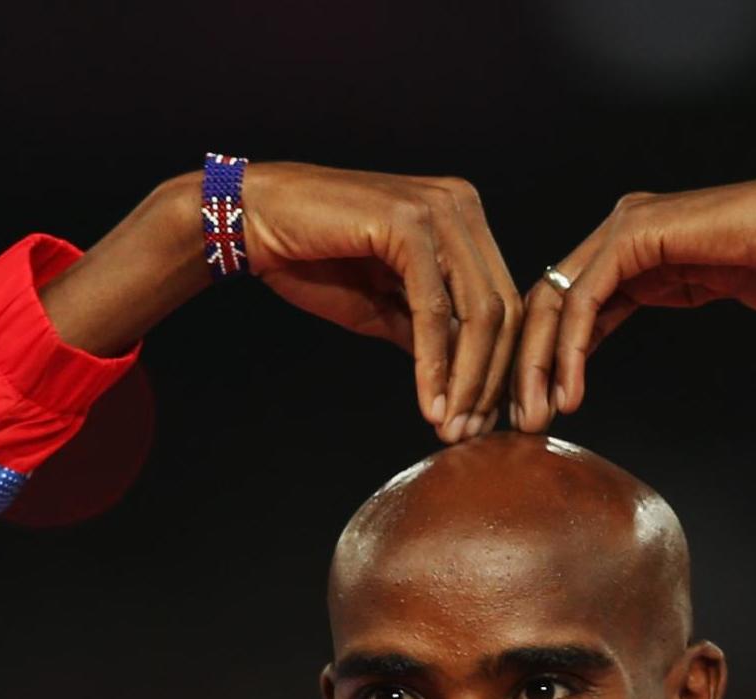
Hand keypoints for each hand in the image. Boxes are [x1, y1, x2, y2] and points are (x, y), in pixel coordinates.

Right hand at [38, 162, 519, 444]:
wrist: (252, 223)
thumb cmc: (314, 261)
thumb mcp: (385, 308)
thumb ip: (430, 335)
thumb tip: (469, 385)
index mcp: (464, 220)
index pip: (503, 303)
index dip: (500, 368)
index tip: (483, 421)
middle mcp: (462, 205)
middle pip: (502, 310)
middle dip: (490, 381)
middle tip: (470, 434)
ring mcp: (439, 209)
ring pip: (477, 312)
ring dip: (467, 380)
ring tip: (450, 427)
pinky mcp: (408, 222)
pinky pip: (434, 309)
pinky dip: (435, 364)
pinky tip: (429, 403)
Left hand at [512, 177, 755, 430]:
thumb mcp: (698, 287)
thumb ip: (652, 295)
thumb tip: (622, 328)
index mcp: (627, 244)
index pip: (560, 306)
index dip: (538, 361)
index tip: (531, 412)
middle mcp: (617, 231)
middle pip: (544, 302)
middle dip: (523, 367)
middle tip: (514, 423)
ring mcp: (624, 228)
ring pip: (554, 301)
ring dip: (537, 366)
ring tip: (536, 417)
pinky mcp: (637, 236)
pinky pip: (586, 299)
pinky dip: (569, 348)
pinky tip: (569, 390)